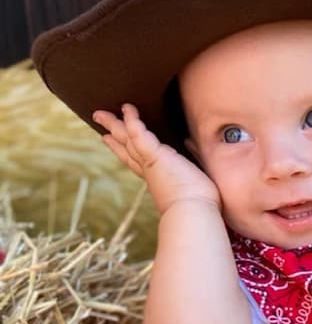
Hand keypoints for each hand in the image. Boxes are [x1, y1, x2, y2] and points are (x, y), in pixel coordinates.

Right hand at [93, 104, 218, 214]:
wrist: (193, 215)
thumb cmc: (200, 206)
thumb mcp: (195, 184)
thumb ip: (193, 166)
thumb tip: (194, 149)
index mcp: (158, 179)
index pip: (138, 162)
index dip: (125, 151)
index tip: (112, 141)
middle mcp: (150, 172)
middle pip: (127, 149)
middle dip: (114, 136)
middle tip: (100, 124)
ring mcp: (150, 163)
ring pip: (128, 139)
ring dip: (114, 125)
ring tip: (99, 114)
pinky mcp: (155, 156)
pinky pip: (139, 134)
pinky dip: (132, 120)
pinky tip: (126, 108)